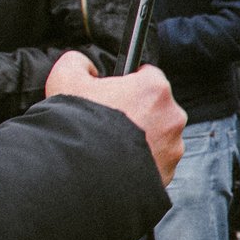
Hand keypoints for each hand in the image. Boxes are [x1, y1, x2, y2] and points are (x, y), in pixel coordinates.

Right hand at [45, 54, 186, 185]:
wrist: (83, 176)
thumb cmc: (78, 125)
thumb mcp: (65, 79)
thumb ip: (77, 63)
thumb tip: (85, 65)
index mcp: (154, 89)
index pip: (148, 75)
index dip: (128, 82)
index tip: (115, 92)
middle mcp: (172, 116)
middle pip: (156, 108)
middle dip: (137, 112)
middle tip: (110, 122)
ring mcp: (173, 148)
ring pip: (159, 137)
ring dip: (142, 139)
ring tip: (113, 146)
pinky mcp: (169, 173)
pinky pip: (157, 162)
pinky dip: (143, 163)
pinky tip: (120, 164)